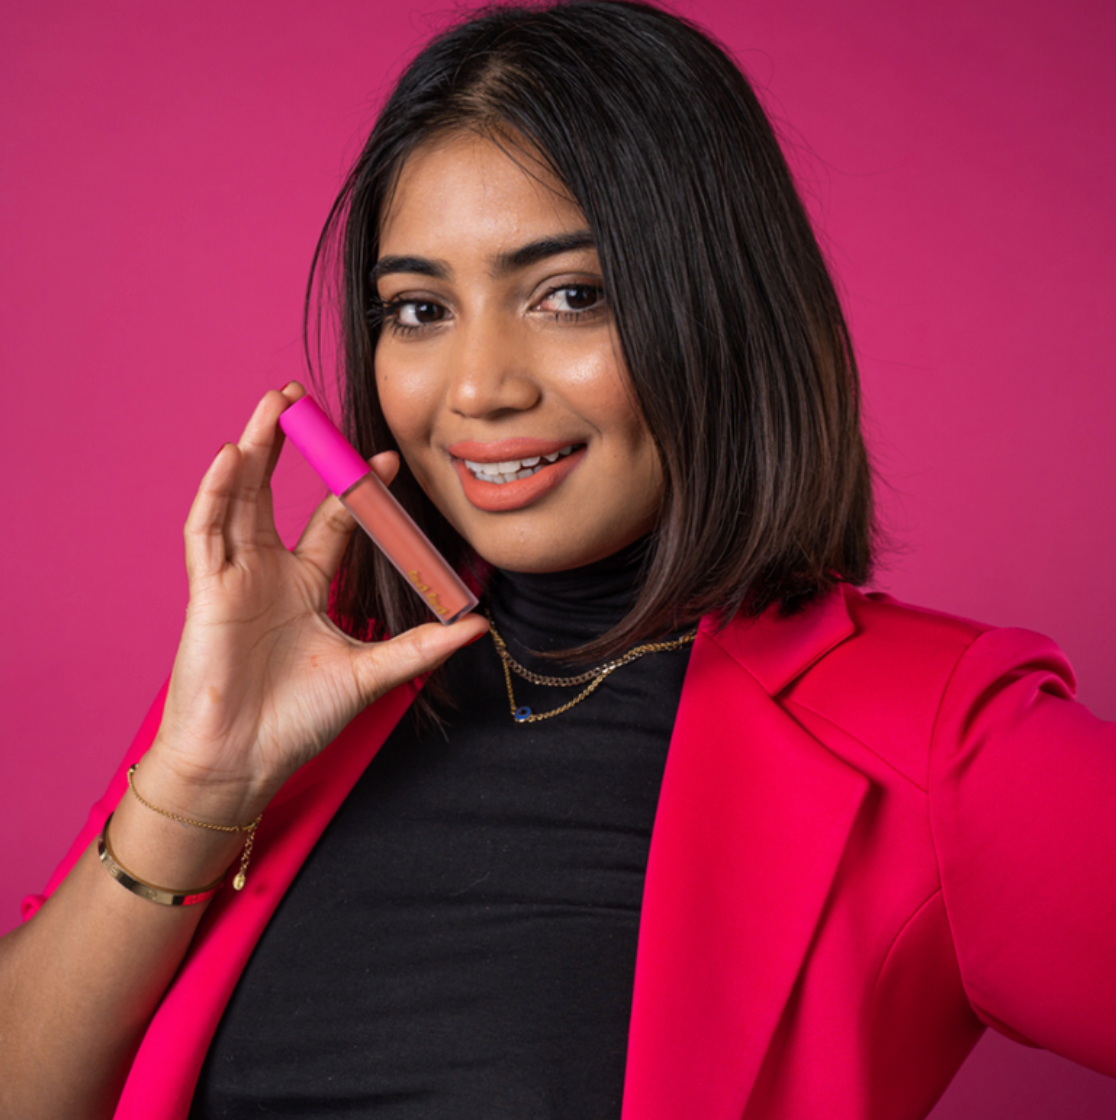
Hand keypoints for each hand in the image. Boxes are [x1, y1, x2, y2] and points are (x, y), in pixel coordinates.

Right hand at [144, 383, 486, 820]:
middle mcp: (269, 572)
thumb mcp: (373, 673)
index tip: (385, 459)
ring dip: (253, 448)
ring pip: (239, 497)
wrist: (245, 762)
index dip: (356, 489)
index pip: (333, 521)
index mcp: (305, 586)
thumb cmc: (298, 720)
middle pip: (275, 492)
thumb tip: (480, 626)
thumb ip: (422, 646)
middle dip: (289, 445)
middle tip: (303, 399)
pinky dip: (217, 493)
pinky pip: (206, 532)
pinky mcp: (206, 591)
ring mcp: (234, 577)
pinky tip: (233, 455)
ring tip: (273, 404)